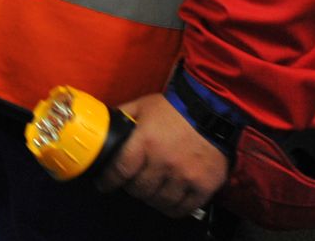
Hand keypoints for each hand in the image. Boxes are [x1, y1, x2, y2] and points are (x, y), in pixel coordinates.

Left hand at [94, 94, 229, 218]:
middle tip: (133, 183)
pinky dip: (172, 207)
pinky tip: (168, 199)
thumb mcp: (142, 106)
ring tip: (151, 190)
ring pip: (159, 201)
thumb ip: (122, 118)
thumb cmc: (174, 109)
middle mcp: (164, 162)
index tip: (104, 184)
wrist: (211, 110)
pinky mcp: (204, 185)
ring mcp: (185, 176)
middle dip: (132, 188)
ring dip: (152, 198)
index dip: (108, 181)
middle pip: (139, 190)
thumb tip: (103, 128)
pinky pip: (182, 208)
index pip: (119, 171)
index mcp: (145, 142)